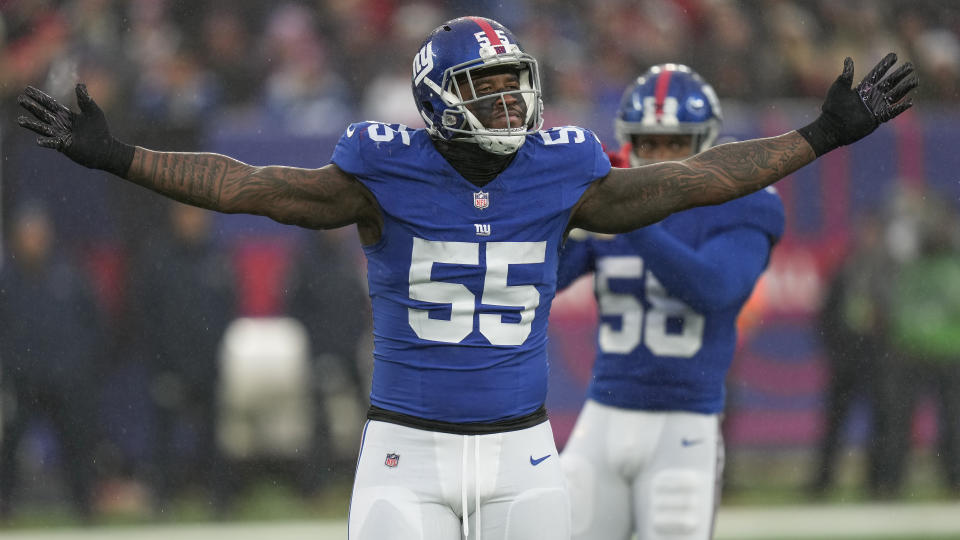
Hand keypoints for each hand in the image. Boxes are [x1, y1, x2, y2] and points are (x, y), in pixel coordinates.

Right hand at [17, 83, 133, 175]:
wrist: (105, 149)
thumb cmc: (100, 129)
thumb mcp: (93, 111)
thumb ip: (85, 99)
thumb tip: (80, 84)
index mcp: (66, 115)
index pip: (49, 104)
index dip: (39, 97)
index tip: (27, 89)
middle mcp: (60, 124)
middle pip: (43, 114)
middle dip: (32, 107)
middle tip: (20, 99)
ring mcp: (61, 135)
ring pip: (43, 128)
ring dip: (32, 124)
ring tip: (20, 120)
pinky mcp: (65, 146)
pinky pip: (54, 143)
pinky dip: (47, 142)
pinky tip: (38, 141)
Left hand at [799, 53, 917, 155]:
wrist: (831, 127)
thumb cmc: (832, 107)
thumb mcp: (839, 88)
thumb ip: (846, 75)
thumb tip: (848, 59)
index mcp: (863, 88)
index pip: (877, 74)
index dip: (885, 65)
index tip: (894, 54)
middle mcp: (871, 96)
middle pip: (889, 83)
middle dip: (899, 74)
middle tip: (910, 65)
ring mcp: (875, 107)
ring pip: (893, 96)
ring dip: (904, 88)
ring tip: (915, 80)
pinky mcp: (876, 119)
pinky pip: (891, 113)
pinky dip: (900, 108)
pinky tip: (910, 102)